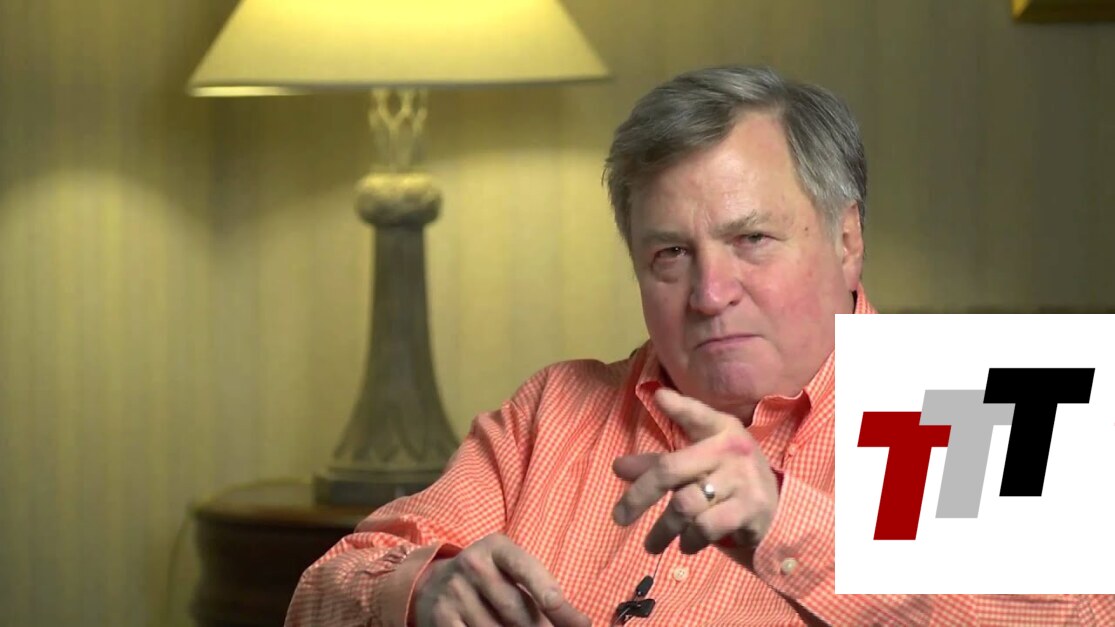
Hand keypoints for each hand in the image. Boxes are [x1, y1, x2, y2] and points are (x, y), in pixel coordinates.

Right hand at [412, 533, 590, 626]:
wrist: (433, 584)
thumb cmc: (491, 580)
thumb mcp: (514, 574)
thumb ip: (546, 595)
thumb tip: (582, 624)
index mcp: (497, 547)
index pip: (525, 568)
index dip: (545, 590)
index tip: (565, 610)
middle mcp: (473, 564)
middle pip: (516, 609)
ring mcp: (455, 592)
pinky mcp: (441, 617)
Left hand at [611, 388, 779, 564]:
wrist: (775, 507)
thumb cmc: (726, 477)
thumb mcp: (699, 461)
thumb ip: (659, 464)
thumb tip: (619, 467)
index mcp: (719, 429)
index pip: (697, 415)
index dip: (679, 405)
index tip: (659, 396)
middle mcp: (731, 450)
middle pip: (671, 469)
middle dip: (639, 496)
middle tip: (618, 517)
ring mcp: (742, 479)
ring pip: (685, 505)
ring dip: (663, 529)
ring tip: (651, 543)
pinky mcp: (750, 509)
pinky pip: (706, 527)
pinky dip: (690, 540)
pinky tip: (686, 544)